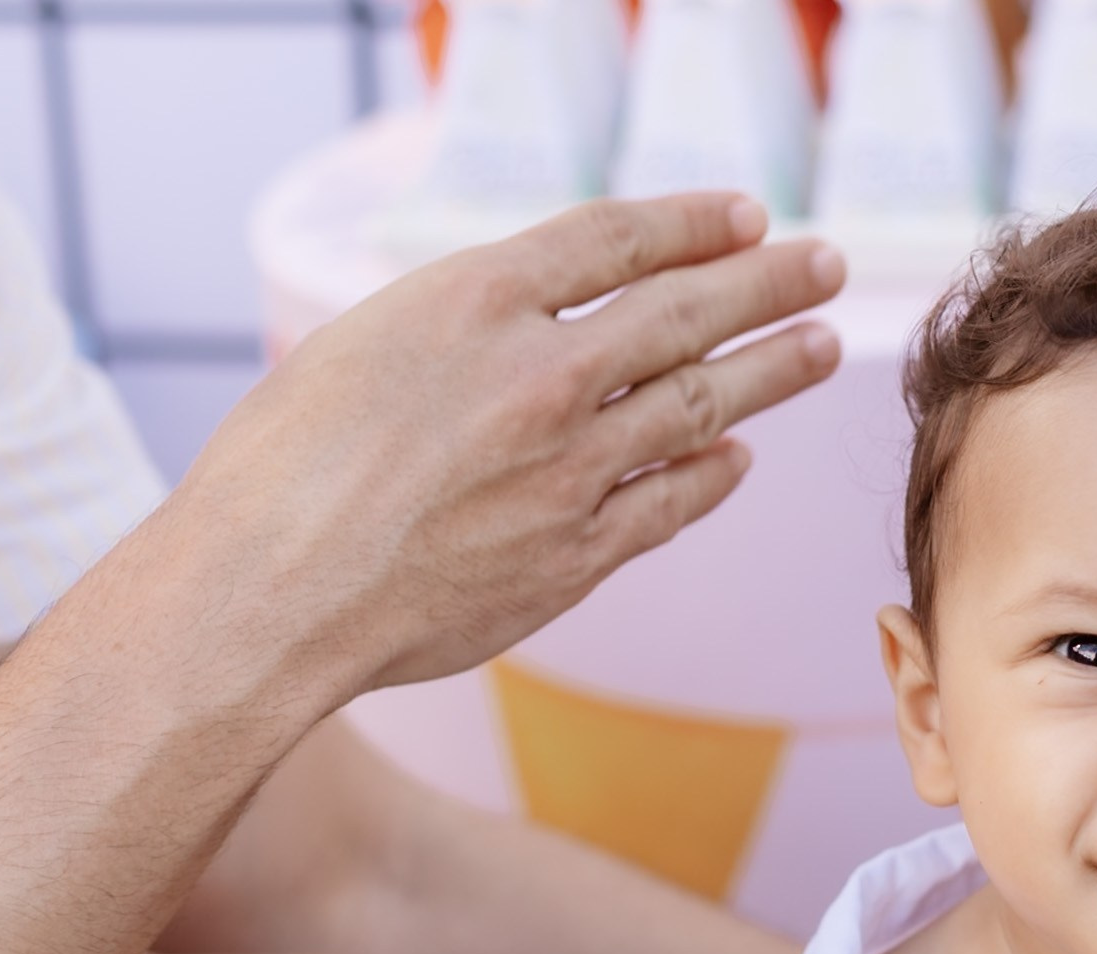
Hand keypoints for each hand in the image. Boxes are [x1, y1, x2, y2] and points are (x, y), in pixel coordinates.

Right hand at [156, 192, 844, 700]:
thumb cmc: (279, 470)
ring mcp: (571, 466)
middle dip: (769, 283)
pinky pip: (672, 501)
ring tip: (820, 347)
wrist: (270, 594)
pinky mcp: (580, 551)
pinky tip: (738, 456)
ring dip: (772, 371)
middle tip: (825, 265)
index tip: (746, 216)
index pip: (616, 239)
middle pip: (686, 312)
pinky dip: (712, 473)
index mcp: (474, 300)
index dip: (692, 224)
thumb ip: (464, 326)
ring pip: (701, 403)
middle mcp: (540, 374)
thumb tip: (534, 319)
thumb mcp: (362, 346)